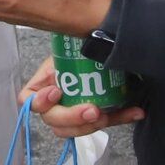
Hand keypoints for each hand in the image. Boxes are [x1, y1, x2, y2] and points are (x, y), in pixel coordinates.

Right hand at [19, 56, 143, 137]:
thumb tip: (75, 33)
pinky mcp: (94, 118)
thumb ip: (73, 46)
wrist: (107, 50)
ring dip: (91, 126)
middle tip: (92, 109)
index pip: (28, 99)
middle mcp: (55, 102)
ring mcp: (74, 113)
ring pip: (73, 131)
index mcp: (44, 83)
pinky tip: (136, 112)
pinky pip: (104, 124)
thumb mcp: (73, 45)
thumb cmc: (83, 47)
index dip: (40, 101)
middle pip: (53, 121)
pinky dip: (121, 117)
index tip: (58, 91)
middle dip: (72, 117)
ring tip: (108, 114)